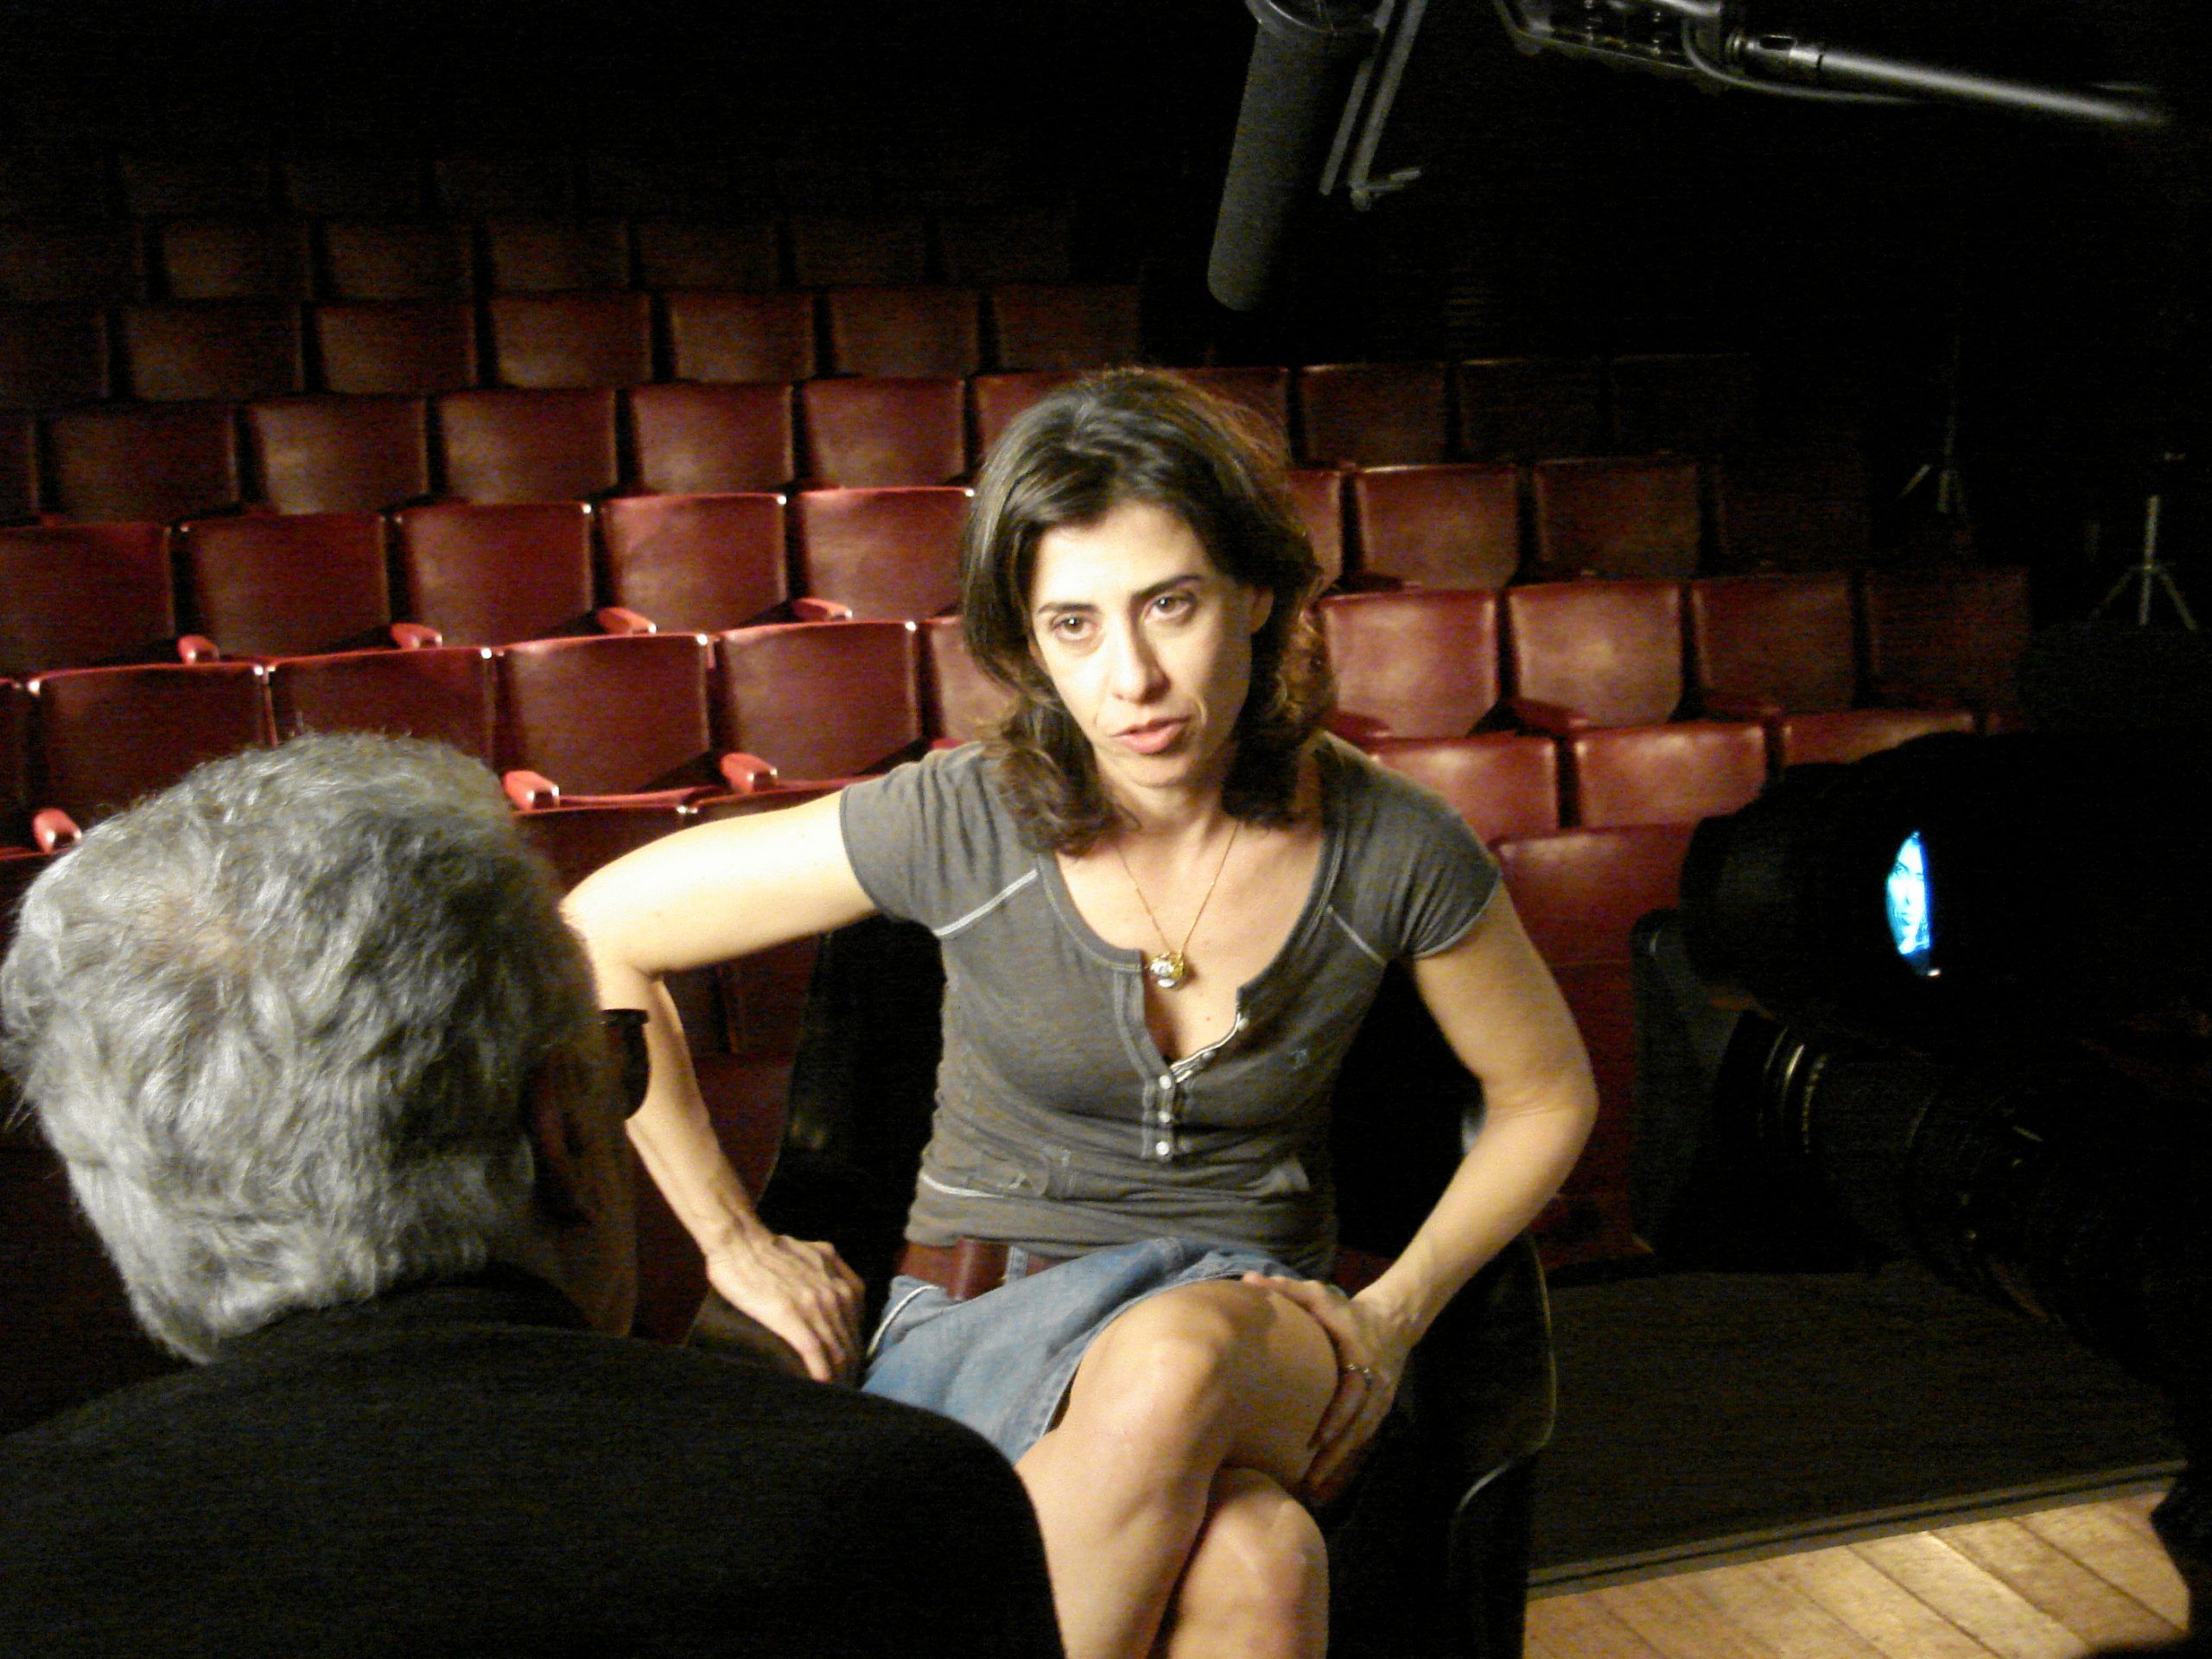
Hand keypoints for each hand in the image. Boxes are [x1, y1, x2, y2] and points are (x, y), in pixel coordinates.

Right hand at [705, 1229, 865, 1383]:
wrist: (742, 1243)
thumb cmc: (771, 1250)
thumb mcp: (817, 1256)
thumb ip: (833, 1274)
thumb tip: (838, 1293)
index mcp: (843, 1282)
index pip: (857, 1327)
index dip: (854, 1351)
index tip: (848, 1369)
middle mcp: (837, 1294)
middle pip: (850, 1343)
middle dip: (849, 1370)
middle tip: (843, 1391)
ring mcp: (816, 1306)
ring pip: (837, 1351)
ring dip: (839, 1378)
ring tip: (835, 1396)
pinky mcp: (793, 1317)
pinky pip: (815, 1353)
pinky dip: (821, 1374)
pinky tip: (821, 1388)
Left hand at [1242, 1272, 1415, 1506]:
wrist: (1392, 1321)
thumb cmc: (1345, 1310)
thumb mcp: (1318, 1294)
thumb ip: (1285, 1289)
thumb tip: (1247, 1282)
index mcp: (1359, 1358)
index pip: (1351, 1394)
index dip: (1337, 1419)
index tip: (1317, 1440)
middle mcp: (1374, 1385)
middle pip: (1357, 1426)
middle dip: (1335, 1454)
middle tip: (1309, 1478)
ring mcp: (1380, 1402)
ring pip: (1360, 1439)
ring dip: (1339, 1465)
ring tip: (1313, 1487)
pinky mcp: (1378, 1411)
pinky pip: (1362, 1440)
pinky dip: (1345, 1460)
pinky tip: (1326, 1480)